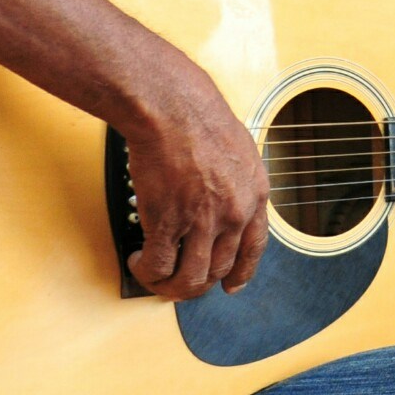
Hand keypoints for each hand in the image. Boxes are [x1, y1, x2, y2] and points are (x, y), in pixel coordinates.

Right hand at [121, 74, 269, 299]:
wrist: (173, 108)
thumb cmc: (200, 118)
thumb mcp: (240, 150)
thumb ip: (237, 181)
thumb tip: (225, 198)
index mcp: (255, 195)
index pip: (254, 249)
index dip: (240, 272)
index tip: (230, 285)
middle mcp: (234, 213)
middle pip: (219, 269)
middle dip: (196, 282)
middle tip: (178, 281)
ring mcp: (203, 220)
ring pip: (190, 278)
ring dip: (170, 285)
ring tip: (154, 274)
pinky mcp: (168, 221)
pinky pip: (159, 265)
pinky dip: (147, 271)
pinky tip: (139, 262)